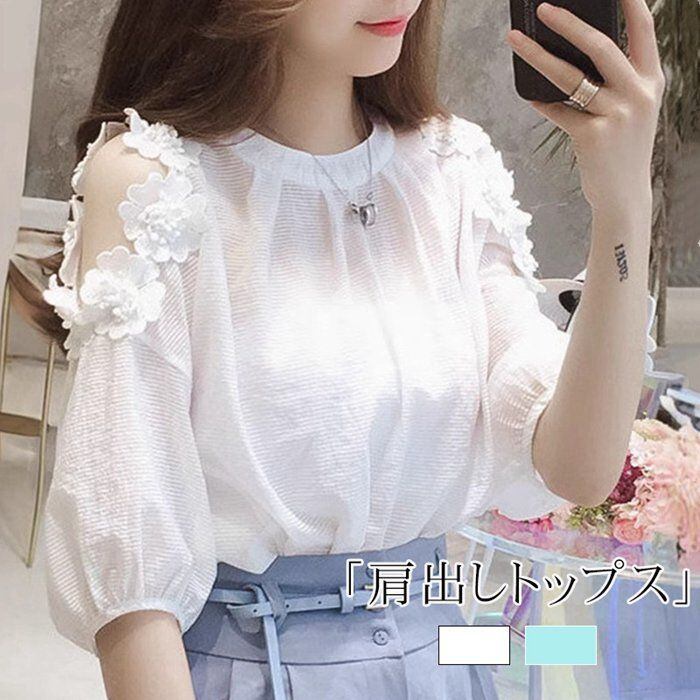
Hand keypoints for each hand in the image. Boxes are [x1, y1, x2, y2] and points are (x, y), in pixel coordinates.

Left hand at [506, 0, 664, 212]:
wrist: (624, 194)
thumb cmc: (622, 148)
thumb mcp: (634, 110)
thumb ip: (618, 81)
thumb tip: (576, 53)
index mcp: (652, 81)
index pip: (643, 30)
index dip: (628, 3)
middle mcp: (638, 94)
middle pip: (600, 46)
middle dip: (569, 23)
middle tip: (543, 9)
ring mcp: (616, 115)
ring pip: (570, 77)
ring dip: (538, 56)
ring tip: (516, 42)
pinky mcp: (592, 135)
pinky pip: (559, 111)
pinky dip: (543, 103)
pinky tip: (532, 98)